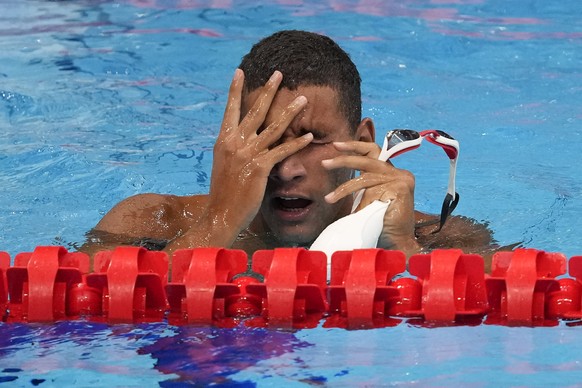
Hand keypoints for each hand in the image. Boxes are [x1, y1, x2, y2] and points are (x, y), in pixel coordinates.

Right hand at [204, 69, 312, 244]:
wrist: (221, 213)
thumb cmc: (223, 193)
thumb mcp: (224, 165)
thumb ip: (234, 149)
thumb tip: (242, 138)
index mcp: (224, 141)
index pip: (230, 110)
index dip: (235, 90)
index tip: (240, 71)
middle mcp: (235, 143)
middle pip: (255, 111)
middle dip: (269, 91)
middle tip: (279, 73)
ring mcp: (248, 154)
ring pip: (273, 128)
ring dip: (290, 112)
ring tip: (303, 99)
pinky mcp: (260, 168)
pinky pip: (283, 152)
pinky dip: (297, 143)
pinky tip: (310, 136)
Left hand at [321, 141, 420, 255]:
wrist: (396, 244)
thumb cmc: (380, 224)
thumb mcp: (368, 199)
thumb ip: (361, 184)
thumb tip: (336, 168)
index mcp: (392, 173)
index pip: (373, 151)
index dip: (354, 146)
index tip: (336, 145)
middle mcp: (399, 173)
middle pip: (367, 159)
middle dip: (343, 160)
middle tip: (324, 163)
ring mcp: (401, 180)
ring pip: (364, 178)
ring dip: (344, 189)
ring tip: (329, 198)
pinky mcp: (400, 189)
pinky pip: (371, 193)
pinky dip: (360, 204)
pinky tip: (356, 214)